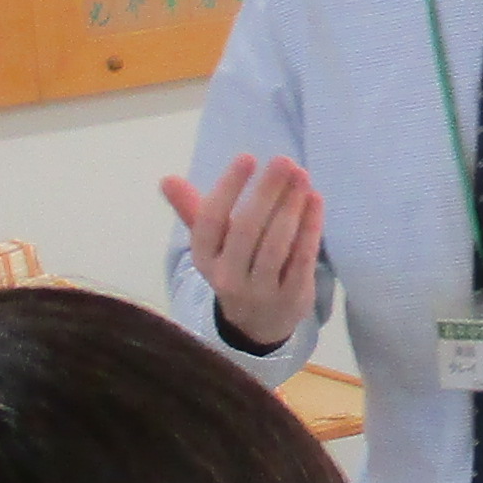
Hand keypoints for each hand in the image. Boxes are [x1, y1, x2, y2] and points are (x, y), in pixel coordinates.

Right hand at [161, 154, 326, 352]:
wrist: (257, 325)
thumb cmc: (235, 268)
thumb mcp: (212, 244)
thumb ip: (193, 210)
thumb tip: (167, 180)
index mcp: (205, 258)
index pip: (210, 220)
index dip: (228, 188)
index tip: (247, 157)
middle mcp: (227, 277)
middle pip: (246, 230)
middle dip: (266, 192)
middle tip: (284, 161)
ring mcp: (260, 291)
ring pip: (275, 245)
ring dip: (290, 207)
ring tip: (302, 177)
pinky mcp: (291, 298)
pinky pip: (301, 259)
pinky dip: (310, 227)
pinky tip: (315, 200)